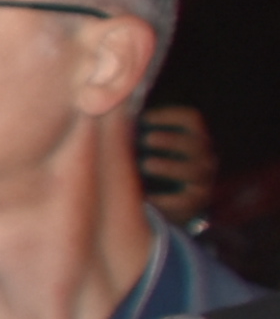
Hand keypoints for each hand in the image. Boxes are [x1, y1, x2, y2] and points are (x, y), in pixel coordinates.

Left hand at [144, 103, 220, 225]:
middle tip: (146, 139)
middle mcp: (204, 157)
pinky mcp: (195, 202)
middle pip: (196, 144)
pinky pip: (185, 200)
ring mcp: (203, 181)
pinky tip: (147, 197)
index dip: (169, 115)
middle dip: (171, 140)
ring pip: (194, 170)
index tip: (144, 118)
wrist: (176, 204)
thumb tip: (114, 116)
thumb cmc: (158, 166)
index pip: (191, 119)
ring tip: (147, 164)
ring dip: (169, 166)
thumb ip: (139, 132)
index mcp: (194, 138)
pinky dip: (165, 199)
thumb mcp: (154, 147)